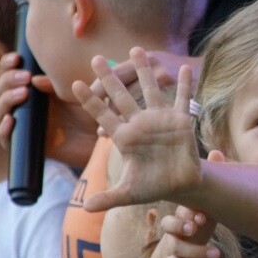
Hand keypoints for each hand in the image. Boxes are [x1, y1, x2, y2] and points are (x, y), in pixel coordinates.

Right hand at [0, 52, 97, 166]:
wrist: (101, 137)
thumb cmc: (91, 110)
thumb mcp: (74, 91)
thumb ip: (54, 84)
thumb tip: (33, 79)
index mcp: (32, 88)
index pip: (8, 73)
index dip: (7, 64)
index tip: (17, 58)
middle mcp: (23, 105)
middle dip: (8, 80)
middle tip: (25, 78)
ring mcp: (23, 124)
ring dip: (7, 100)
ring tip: (23, 93)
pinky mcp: (25, 143)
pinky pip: (5, 138)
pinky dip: (4, 129)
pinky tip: (11, 119)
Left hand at [72, 47, 201, 211]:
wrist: (180, 184)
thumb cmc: (153, 186)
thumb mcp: (129, 193)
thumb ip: (108, 198)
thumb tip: (86, 208)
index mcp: (125, 137)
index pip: (103, 115)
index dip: (90, 101)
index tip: (74, 86)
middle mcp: (140, 123)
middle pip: (121, 96)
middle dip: (108, 78)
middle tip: (95, 59)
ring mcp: (160, 119)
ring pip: (149, 89)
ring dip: (144, 70)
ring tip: (136, 49)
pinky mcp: (181, 121)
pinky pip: (182, 99)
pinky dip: (184, 85)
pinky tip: (184, 67)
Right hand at [154, 205, 220, 257]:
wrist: (187, 250)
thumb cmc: (200, 227)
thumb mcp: (206, 217)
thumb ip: (210, 211)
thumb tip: (224, 200)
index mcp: (181, 214)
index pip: (180, 210)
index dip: (188, 213)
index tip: (202, 219)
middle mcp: (172, 229)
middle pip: (167, 224)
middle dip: (179, 225)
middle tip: (194, 228)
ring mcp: (169, 246)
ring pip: (175, 247)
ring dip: (196, 251)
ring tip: (216, 254)